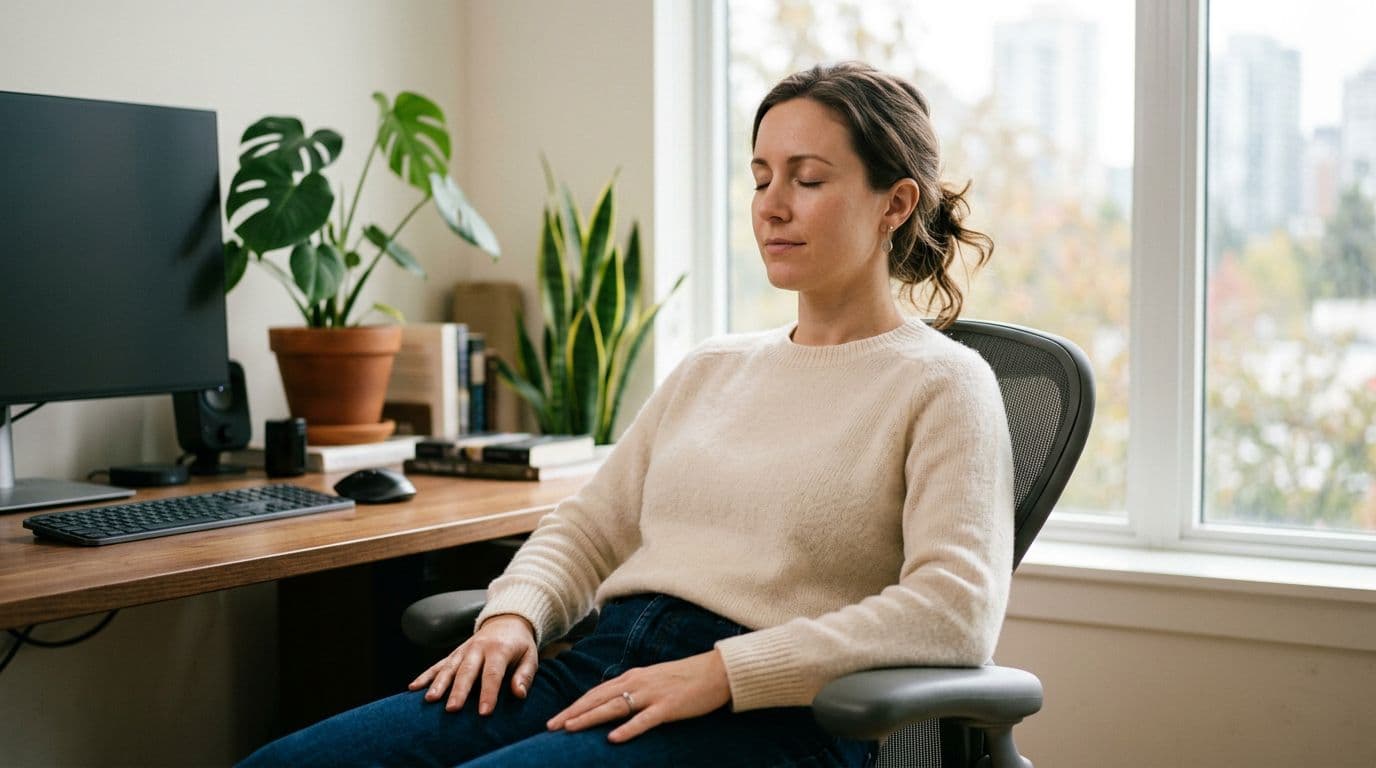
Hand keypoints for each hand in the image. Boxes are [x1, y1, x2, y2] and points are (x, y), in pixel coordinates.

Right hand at [407, 613, 537, 714]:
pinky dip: (426, 675)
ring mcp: (463, 650)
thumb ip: (525, 675)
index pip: (493, 674)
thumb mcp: (530, 656)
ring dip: (438, 683)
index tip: (485, 713)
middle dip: (459, 690)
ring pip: (449, 667)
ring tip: (429, 699)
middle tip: (452, 709)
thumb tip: (519, 694)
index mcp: (499, 650)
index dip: (489, 693)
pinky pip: (438, 664)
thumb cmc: (520, 645)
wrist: (506, 620)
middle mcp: (478, 649)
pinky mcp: (454, 653)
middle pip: (467, 671)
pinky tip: (413, 687)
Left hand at [546, 649, 731, 742]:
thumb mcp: (653, 680)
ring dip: (589, 718)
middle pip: (598, 699)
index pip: (596, 692)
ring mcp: (652, 694)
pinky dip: (627, 729)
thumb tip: (613, 704)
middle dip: (572, 713)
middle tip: (551, 727)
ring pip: (614, 707)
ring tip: (569, 729)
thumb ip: (633, 690)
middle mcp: (637, 683)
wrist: (717, 671)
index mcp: (632, 677)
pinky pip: (644, 720)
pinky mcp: (668, 707)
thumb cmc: (686, 678)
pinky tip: (613, 739)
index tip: (556, 719)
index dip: (575, 705)